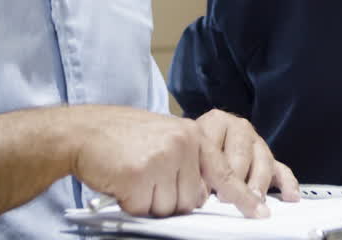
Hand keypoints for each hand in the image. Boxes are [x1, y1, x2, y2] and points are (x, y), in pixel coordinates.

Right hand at [70, 106, 268, 218]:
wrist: (82, 131)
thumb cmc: (119, 136)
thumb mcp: (164, 137)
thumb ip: (187, 160)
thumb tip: (202, 193)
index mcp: (191, 134)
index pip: (223, 172)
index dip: (241, 196)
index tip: (259, 211)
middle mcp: (181, 145)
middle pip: (191, 199)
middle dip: (168, 198)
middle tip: (147, 178)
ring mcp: (161, 159)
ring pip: (169, 208)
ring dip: (149, 201)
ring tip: (133, 176)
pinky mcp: (139, 175)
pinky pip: (145, 208)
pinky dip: (132, 203)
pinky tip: (122, 181)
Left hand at [196, 109, 299, 201]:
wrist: (198, 142)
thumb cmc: (193, 150)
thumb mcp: (189, 153)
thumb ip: (195, 168)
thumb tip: (201, 192)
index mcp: (216, 121)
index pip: (217, 147)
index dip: (214, 173)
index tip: (214, 194)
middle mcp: (239, 127)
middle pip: (242, 154)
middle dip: (237, 180)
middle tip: (231, 199)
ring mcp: (256, 141)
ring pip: (264, 161)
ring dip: (259, 183)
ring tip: (255, 200)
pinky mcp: (268, 157)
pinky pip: (281, 169)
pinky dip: (287, 183)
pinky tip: (291, 196)